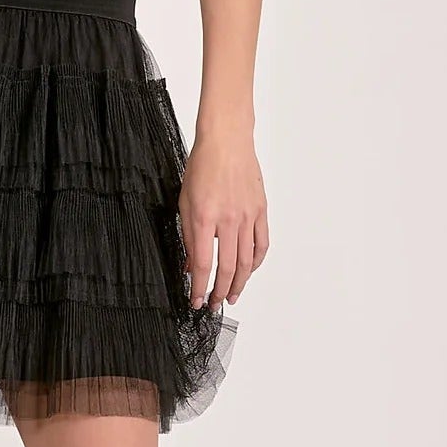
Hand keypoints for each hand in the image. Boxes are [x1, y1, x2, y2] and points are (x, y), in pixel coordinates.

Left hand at [178, 131, 268, 310]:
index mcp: (205, 218)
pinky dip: (256, 262)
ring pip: (247, 261)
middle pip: (228, 268)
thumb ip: (187, 236)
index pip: (203, 264)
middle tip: (214, 304)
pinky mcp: (261, 211)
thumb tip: (190, 264)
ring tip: (231, 296)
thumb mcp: (184, 202)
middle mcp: (229, 220)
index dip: (199, 287)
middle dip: (219, 291)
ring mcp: (248, 216)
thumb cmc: (202, 167)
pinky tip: (249, 271)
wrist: (227, 142)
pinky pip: (261, 244)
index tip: (196, 300)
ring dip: (239, 283)